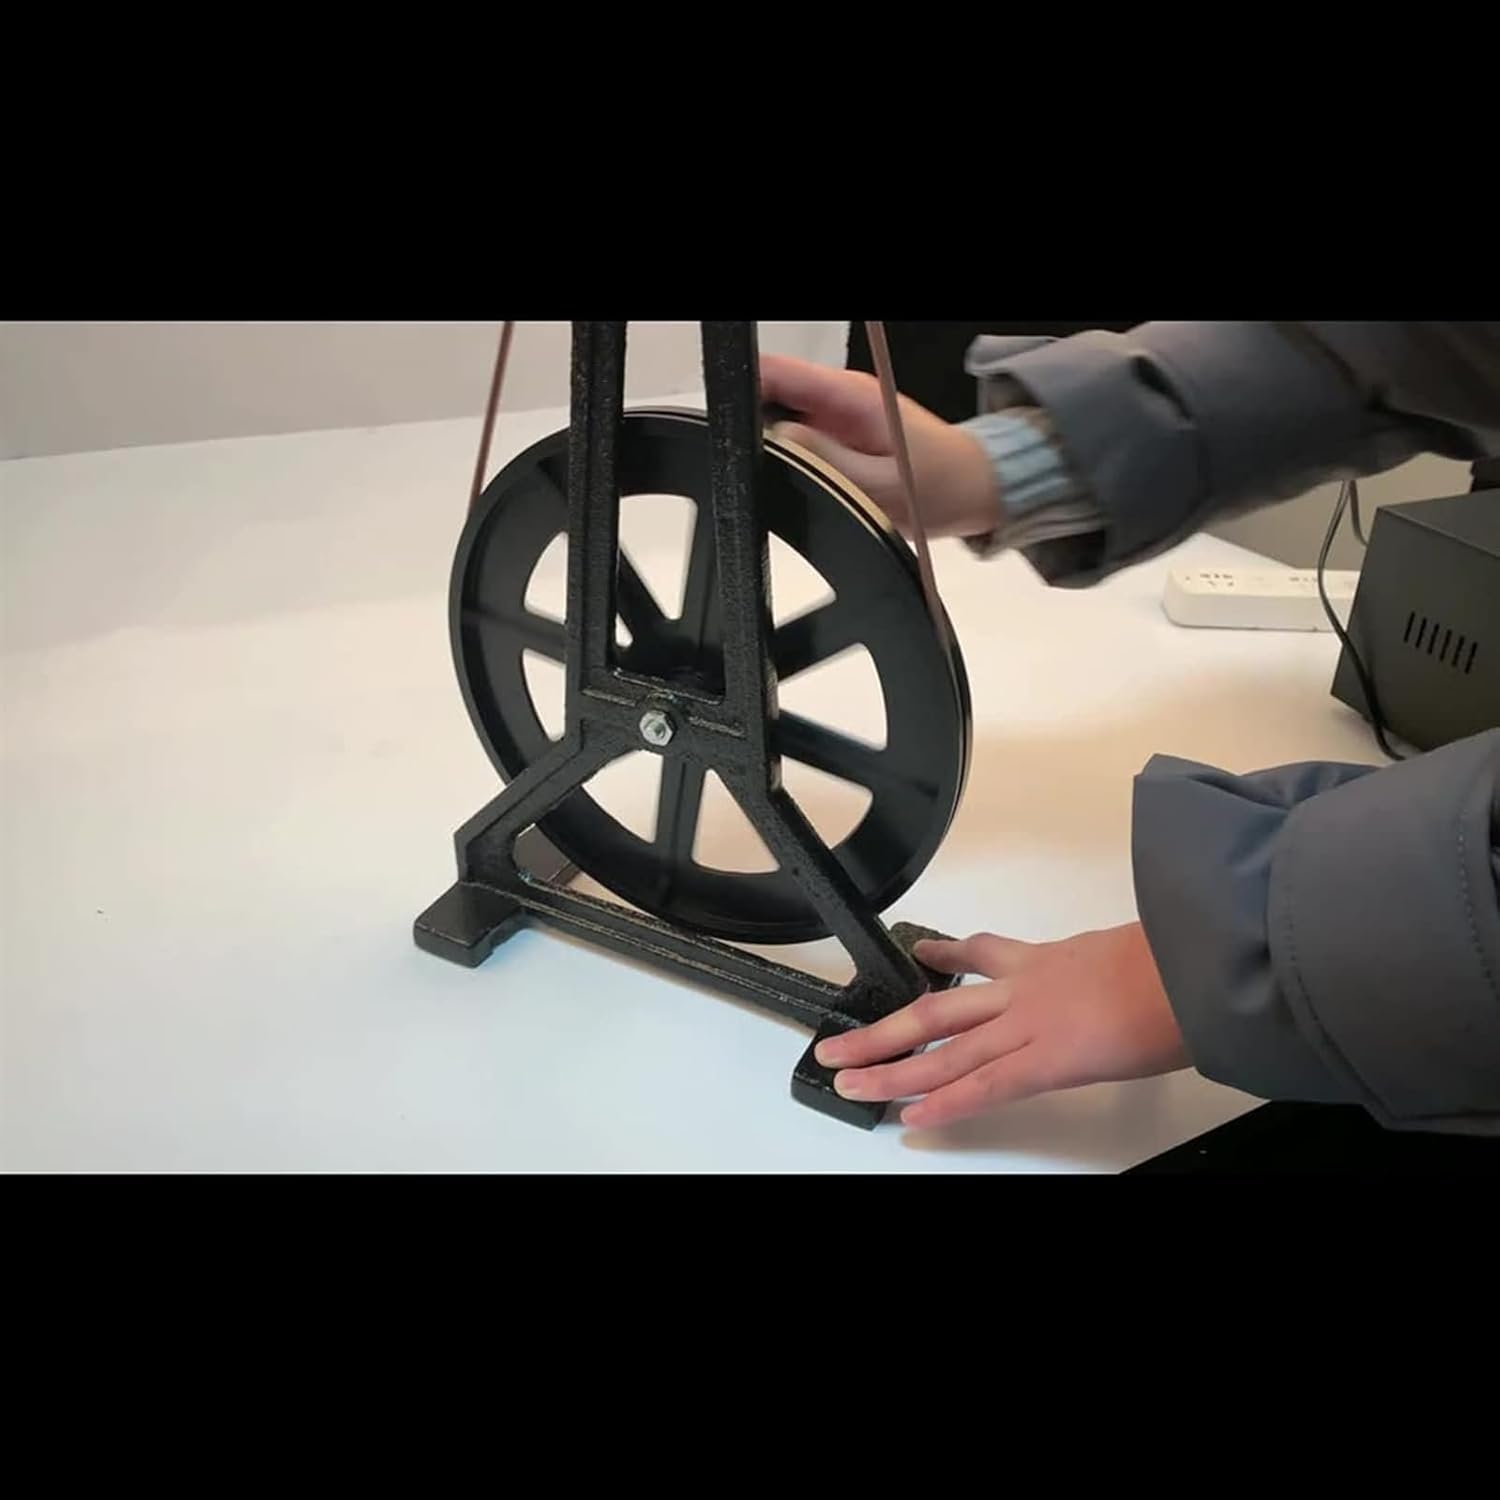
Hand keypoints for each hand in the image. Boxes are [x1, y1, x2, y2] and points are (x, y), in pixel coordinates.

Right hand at [759, 354, 999, 539]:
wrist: (976, 489)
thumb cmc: (942, 485)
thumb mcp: (881, 485)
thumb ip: (826, 462)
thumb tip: (777, 443)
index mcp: (851, 395)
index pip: (778, 372)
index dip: (743, 391)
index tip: (729, 428)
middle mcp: (841, 398)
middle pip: (772, 396)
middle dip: (756, 430)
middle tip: (764, 471)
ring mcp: (840, 416)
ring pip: (782, 423)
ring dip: (777, 451)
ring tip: (792, 481)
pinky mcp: (842, 436)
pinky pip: (803, 442)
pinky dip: (796, 462)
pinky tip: (809, 484)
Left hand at [815, 923, 1190, 1128]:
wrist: (1199, 964)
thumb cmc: (1183, 957)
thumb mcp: (1140, 947)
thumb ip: (1115, 962)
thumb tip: (1133, 971)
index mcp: (1050, 959)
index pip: (985, 952)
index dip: (945, 953)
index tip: (922, 951)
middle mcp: (1026, 988)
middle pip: (938, 1008)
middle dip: (885, 1029)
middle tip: (841, 1042)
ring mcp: (1029, 1024)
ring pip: (944, 1049)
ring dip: (892, 1067)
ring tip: (850, 1080)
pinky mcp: (1048, 1061)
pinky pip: (984, 1085)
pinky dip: (946, 1102)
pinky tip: (911, 1115)